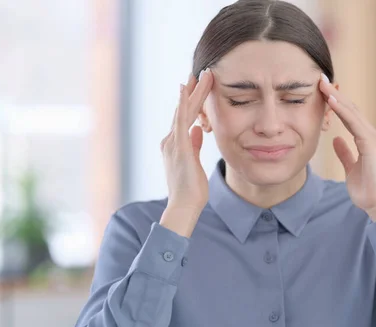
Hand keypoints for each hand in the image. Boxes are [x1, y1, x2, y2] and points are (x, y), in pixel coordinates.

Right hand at [160, 69, 213, 212]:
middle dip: (194, 90)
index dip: (194, 100)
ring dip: (193, 91)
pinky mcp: (179, 146)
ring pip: (185, 110)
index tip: (201, 84)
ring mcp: (173, 142)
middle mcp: (171, 140)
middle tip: (204, 72)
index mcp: (176, 144)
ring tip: (203, 74)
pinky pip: (181, 120)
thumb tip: (198, 129)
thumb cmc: (191, 189)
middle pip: (185, 109)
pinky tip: (185, 88)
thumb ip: (194, 144)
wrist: (184, 205)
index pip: (186, 116)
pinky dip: (183, 103)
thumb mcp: (194, 162)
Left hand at [319, 74, 375, 220]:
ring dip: (336, 97)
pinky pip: (354, 122)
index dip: (336, 103)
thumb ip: (345, 153)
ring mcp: (372, 138)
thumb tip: (336, 140)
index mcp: (366, 140)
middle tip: (319, 79)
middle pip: (351, 108)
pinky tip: (331, 101)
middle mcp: (371, 135)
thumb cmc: (367, 190)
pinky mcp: (371, 143)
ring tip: (322, 84)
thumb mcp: (351, 168)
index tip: (322, 91)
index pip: (349, 116)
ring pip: (352, 111)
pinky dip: (342, 111)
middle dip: (335, 94)